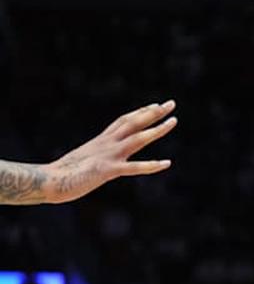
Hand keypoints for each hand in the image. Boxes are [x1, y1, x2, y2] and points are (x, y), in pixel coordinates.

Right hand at [47, 101, 177, 202]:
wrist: (49, 180)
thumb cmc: (65, 172)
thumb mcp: (85, 159)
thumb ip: (97, 155)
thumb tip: (100, 158)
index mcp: (101, 140)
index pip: (124, 121)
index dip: (140, 112)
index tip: (155, 106)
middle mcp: (107, 144)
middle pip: (134, 123)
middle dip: (153, 113)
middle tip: (172, 103)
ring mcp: (108, 156)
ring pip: (138, 139)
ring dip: (157, 130)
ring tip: (174, 121)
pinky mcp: (107, 171)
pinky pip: (134, 167)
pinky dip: (151, 165)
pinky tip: (167, 163)